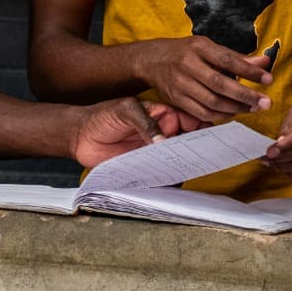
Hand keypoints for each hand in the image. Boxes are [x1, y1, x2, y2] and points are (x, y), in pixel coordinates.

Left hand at [70, 98, 201, 166]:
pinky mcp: (145, 167)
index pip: (190, 119)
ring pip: (178, 159)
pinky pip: (162, 173)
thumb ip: (145, 122)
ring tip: (191, 169)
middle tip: (206, 156)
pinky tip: (173, 180)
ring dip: (184, 165)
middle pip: (188, 142)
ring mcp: (155, 151)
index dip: (203, 126)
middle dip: (198, 148)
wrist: (79, 135)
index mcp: (163, 115)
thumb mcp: (125, 110)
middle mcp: (163, 133)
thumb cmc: (102, 116)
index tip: (212, 135)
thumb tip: (164, 141)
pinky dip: (169, 178)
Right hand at [138, 37, 272, 122]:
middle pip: (220, 84)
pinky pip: (201, 112)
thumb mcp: (208, 47)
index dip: (249, 71)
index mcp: (198, 47)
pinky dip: (220, 115)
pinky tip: (232, 112)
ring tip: (252, 108)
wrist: (150, 60)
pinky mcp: (176, 99)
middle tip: (266, 102)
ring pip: (211, 101)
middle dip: (245, 95)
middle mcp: (187, 65)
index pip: (227, 61)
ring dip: (235, 108)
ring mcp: (180, 84)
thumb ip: (236, 57)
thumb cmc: (185, 52)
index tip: (268, 80)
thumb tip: (265, 62)